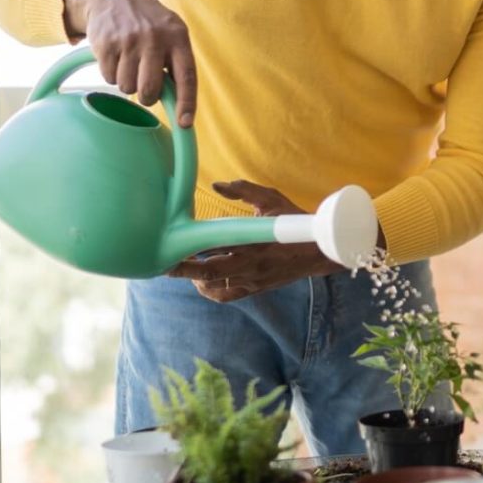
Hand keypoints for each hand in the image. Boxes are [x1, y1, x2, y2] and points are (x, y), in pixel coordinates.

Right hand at [63, 0, 196, 127]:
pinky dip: (111, 74)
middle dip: (147, 96)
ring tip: (129, 63)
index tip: (185, 124)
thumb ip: (176, 61)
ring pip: (127, 88)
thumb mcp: (171, 31)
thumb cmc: (148, 20)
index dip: (186, 103)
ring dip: (128, 83)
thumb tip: (177, 101)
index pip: (186, 76)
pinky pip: (108, 78)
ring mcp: (128, 41)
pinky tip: (116, 56)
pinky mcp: (105, 45)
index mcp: (177, 36)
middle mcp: (154, 39)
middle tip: (145, 86)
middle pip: (150, 90)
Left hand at [167, 180, 327, 300]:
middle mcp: (250, 262)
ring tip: (182, 269)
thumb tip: (217, 185)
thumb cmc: (293, 220)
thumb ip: (243, 190)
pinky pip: (226, 297)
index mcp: (252, 238)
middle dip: (183, 269)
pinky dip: (210, 292)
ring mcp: (251, 279)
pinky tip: (202, 282)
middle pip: (209, 271)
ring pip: (214, 286)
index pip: (215, 241)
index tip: (172, 238)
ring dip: (194, 279)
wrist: (318, 252)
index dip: (191, 242)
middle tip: (164, 264)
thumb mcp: (271, 199)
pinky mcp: (254, 289)